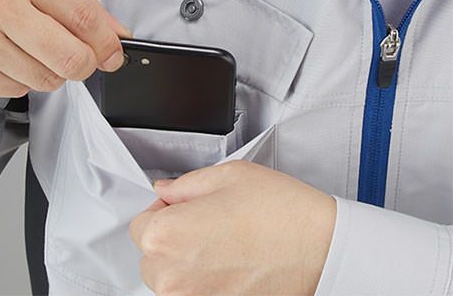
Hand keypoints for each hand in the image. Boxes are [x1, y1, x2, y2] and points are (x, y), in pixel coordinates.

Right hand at [0, 0, 130, 96]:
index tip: (114, 54)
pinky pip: (16, 90)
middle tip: (79, 56)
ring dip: (50, 70)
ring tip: (29, 45)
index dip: (108, 43)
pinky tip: (5, 53)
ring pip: (46, 80)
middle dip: (85, 63)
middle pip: (71, 59)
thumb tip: (114, 33)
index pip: (84, 18)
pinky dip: (20, 77)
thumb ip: (76, 1)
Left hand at [130, 161, 335, 295]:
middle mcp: (174, 278)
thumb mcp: (227, 176)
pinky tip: (230, 261)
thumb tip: (165, 191)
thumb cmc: (281, 212)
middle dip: (171, 234)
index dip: (162, 210)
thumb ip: (184, 184)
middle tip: (205, 220)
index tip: (181, 206)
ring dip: (185, 260)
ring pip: (170, 278)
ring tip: (222, 241)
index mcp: (169, 235)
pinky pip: (193, 293)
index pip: (139, 226)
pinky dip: (203, 280)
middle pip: (151, 254)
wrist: (322, 248)